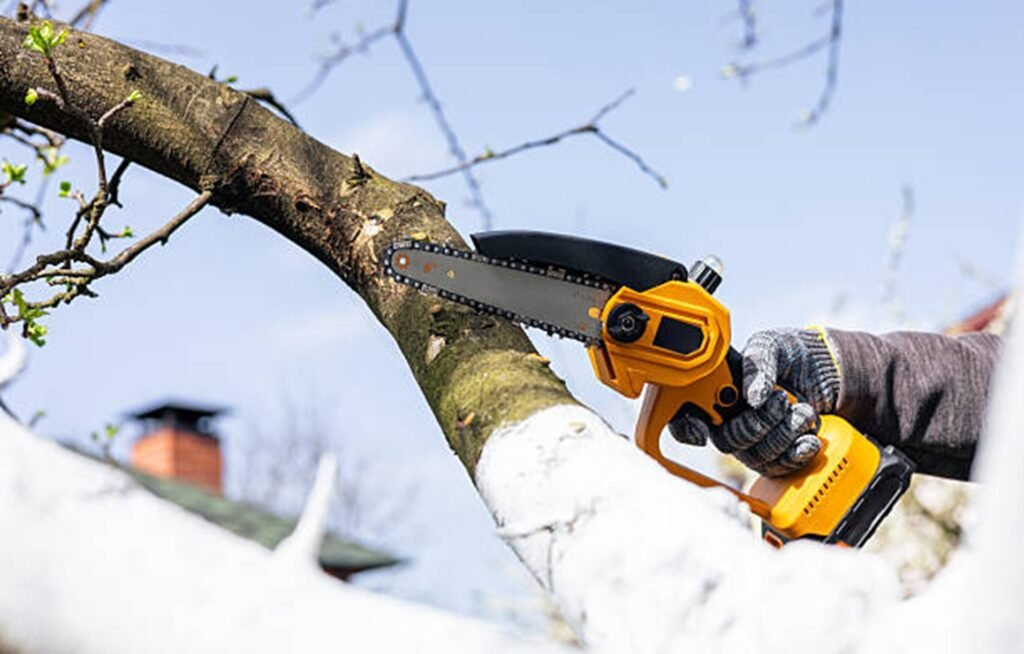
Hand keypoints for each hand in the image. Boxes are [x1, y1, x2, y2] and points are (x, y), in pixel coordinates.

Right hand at [669, 328, 841, 476]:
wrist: (829, 367)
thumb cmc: (791, 352)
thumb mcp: (770, 345)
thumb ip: (758, 365)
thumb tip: (752, 397)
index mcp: (718, 391)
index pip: (686, 416)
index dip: (687, 428)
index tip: (704, 429)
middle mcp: (731, 418)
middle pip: (727, 441)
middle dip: (756, 425)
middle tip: (780, 401)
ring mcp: (755, 438)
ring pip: (756, 456)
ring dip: (782, 436)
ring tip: (802, 412)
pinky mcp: (780, 453)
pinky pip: (779, 467)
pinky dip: (796, 454)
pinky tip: (808, 439)